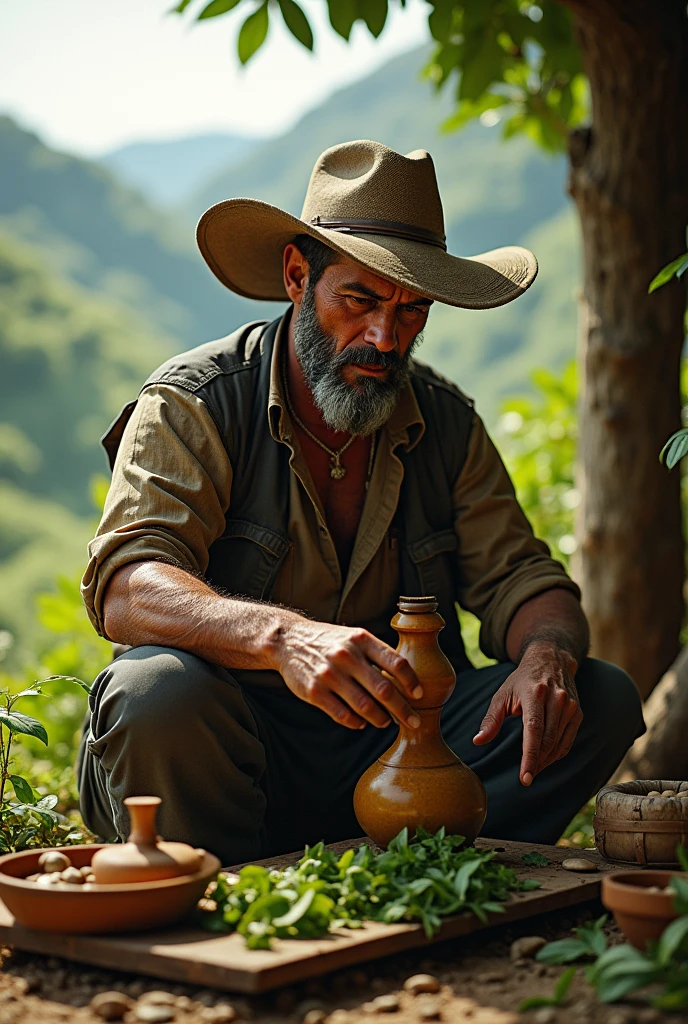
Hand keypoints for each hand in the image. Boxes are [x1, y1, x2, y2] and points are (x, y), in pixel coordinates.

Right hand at [274, 619, 422, 729]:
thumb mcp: (354, 637)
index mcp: (361, 639)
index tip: (420, 696)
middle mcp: (346, 656)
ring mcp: (329, 674)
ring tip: (385, 722)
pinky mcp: (314, 692)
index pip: (396, 663)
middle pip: (384, 689)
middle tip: (414, 722)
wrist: (287, 640)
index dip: (412, 682)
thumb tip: (407, 680)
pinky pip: (342, 715)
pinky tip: (361, 722)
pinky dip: (356, 722)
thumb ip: (377, 654)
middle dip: (403, 710)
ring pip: (365, 706)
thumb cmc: (329, 641)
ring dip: (380, 719)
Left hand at [472, 642, 582, 785]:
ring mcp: (570, 706)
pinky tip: (545, 760)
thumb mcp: (502, 694)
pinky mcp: (578, 712)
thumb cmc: (522, 680)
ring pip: (559, 744)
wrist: (551, 660)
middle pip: (547, 740)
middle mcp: (556, 699)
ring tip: (533, 769)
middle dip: (536, 763)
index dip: (530, 756)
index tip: (525, 778)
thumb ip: (491, 719)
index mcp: (535, 693)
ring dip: (546, 761)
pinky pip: (568, 741)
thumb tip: (477, 741)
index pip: (534, 730)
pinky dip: (557, 754)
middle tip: (525, 778)